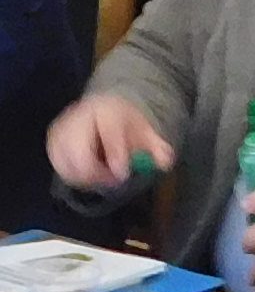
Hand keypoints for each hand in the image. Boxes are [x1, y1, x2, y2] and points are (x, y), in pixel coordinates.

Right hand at [47, 94, 173, 190]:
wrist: (103, 110)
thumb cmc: (125, 126)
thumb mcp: (146, 134)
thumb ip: (158, 149)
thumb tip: (163, 161)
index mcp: (107, 110)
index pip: (109, 132)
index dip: (115, 154)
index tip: (123, 174)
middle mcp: (80, 116)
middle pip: (79, 151)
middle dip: (96, 172)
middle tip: (114, 181)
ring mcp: (63, 128)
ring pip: (67, 162)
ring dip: (86, 177)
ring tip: (104, 177)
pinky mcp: (54, 141)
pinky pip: (60, 166)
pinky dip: (75, 176)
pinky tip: (90, 174)